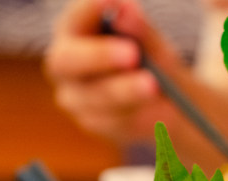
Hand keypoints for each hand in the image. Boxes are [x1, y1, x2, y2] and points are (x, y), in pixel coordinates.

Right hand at [44, 0, 183, 144]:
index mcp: (76, 29)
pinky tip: (154, 111)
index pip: (76, 16)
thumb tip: (128, 10)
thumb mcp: (153, 44)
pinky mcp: (91, 122)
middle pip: (68, 60)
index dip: (92, 9)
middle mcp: (65, 62)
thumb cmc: (150, 61)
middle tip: (132, 54)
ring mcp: (74, 95)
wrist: (162, 102)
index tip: (119, 4)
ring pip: (94, 95)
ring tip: (152, 85)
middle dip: (100, 55)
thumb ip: (141, 29)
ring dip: (126, 90)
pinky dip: (134, 114)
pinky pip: (110, 121)